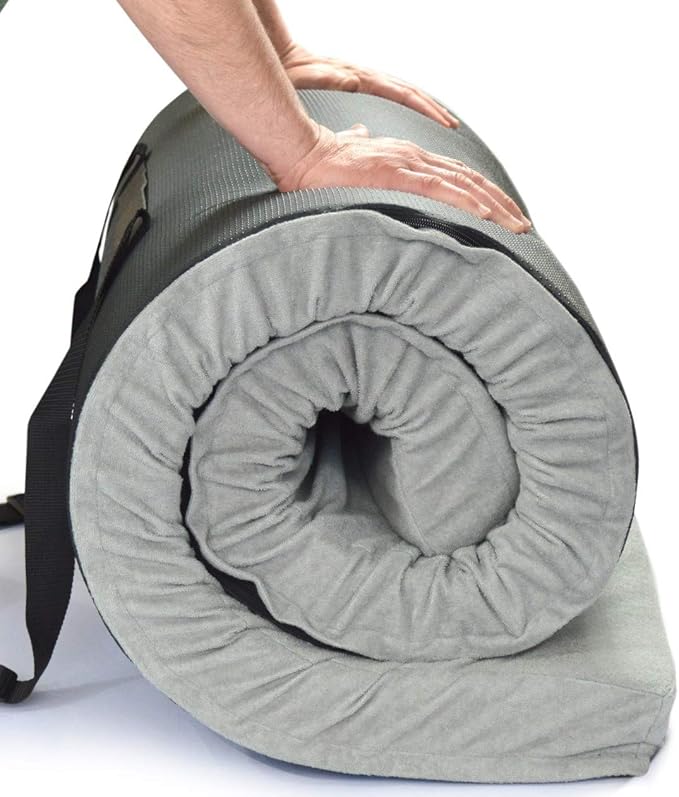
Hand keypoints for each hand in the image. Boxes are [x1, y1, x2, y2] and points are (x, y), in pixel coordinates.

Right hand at [275, 124, 530, 233]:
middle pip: (470, 182)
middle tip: (523, 225)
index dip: (483, 194)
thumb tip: (358, 137)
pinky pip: (442, 192)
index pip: (456, 177)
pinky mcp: (399, 177)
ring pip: (465, 187)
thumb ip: (360, 145)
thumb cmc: (321, 163)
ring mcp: (410, 167)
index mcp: (408, 158)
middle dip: (500, 205)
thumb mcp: (350, 154)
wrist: (302, 154)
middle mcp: (416, 159)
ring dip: (495, 209)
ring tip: (517, 228)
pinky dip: (468, 204)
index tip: (502, 212)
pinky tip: (487, 218)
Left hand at [281, 44, 458, 128]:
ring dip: (425, 105)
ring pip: (405, 91)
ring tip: (442, 120)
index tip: (443, 122)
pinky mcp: (361, 82)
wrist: (287, 58)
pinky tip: (414, 113)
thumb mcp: (311, 77)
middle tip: (453, 126)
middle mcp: (368, 76)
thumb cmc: (297, 72)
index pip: (403, 95)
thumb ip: (331, 80)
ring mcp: (366, 78)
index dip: (425, 109)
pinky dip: (409, 102)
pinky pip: (393, 94)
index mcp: (363, 79)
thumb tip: (354, 83)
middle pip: (411, 92)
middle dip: (434, 109)